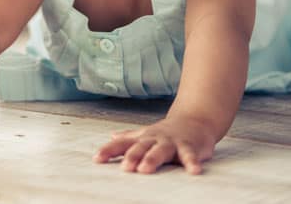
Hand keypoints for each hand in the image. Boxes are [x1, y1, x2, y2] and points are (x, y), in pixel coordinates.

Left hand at [93, 116, 216, 174]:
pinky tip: (193, 171)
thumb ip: (129, 137)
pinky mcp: (189, 146)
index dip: (109, 151)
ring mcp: (171, 142)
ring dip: (152, 159)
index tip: (97, 159)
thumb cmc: (167, 132)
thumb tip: (111, 136)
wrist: (194, 120)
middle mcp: (154, 139)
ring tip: (144, 169)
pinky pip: (189, 155)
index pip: (122, 144)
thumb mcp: (146, 134)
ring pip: (160, 150)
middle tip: (124, 168)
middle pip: (140, 147)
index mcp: (142, 138)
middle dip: (132, 156)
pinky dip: (191, 162)